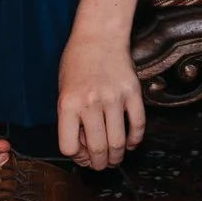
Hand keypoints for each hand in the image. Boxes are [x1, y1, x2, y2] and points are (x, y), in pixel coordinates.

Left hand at [57, 0, 146, 170]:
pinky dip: (136, 139)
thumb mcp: (63, 90)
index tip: (81, 155)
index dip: (76, 156)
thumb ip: (71, 119)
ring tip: (115, 158)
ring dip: (118, 156)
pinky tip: (131, 143)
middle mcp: (91, 103)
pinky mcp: (133, 93)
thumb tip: (84, 149)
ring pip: (119, 142)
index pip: (69, 147)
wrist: (100, 35)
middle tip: (101, 165)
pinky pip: (138, 124)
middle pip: (97, 149)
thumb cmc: (77, 63)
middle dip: (99, 164)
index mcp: (68, 104)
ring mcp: (114, 98)